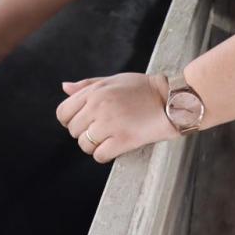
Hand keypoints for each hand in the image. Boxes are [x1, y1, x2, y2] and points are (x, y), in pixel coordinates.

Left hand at [56, 73, 178, 163]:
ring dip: (95, 145)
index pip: (63, 113)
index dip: (70, 120)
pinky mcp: (123, 139)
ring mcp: (110, 123)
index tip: (83, 123)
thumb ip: (87, 85)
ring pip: (85, 145)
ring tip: (110, 137)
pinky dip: (105, 154)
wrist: (171, 100)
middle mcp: (98, 106)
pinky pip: (99, 155)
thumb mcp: (113, 79)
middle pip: (74, 130)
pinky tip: (116, 146)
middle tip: (102, 129)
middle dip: (85, 132)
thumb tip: (64, 87)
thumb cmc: (144, 89)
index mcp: (94, 91)